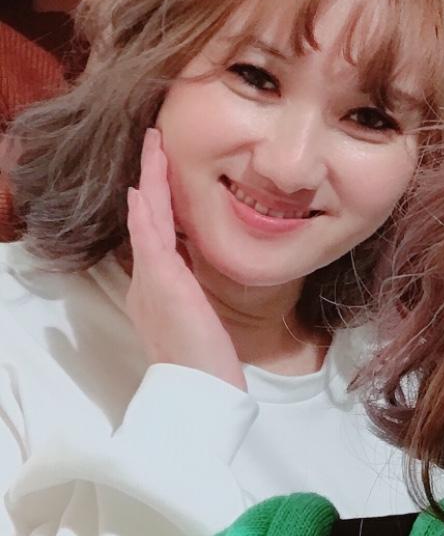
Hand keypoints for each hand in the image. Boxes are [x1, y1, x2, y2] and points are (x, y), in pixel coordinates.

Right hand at [125, 128, 245, 390]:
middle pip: (149, 217)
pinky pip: (150, 240)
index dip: (159, 200)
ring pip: (148, 219)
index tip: (162, 172)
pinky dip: (147, 214)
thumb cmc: (206, 362)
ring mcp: (152, 281)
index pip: (159, 232)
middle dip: (152, 178)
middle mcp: (149, 280)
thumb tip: (200, 273)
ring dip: (151, 179)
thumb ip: (196, 293)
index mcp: (159, 287)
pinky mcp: (163, 284)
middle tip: (155, 142)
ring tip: (153, 146)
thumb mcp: (201, 318)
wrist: (200, 392)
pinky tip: (145, 189)